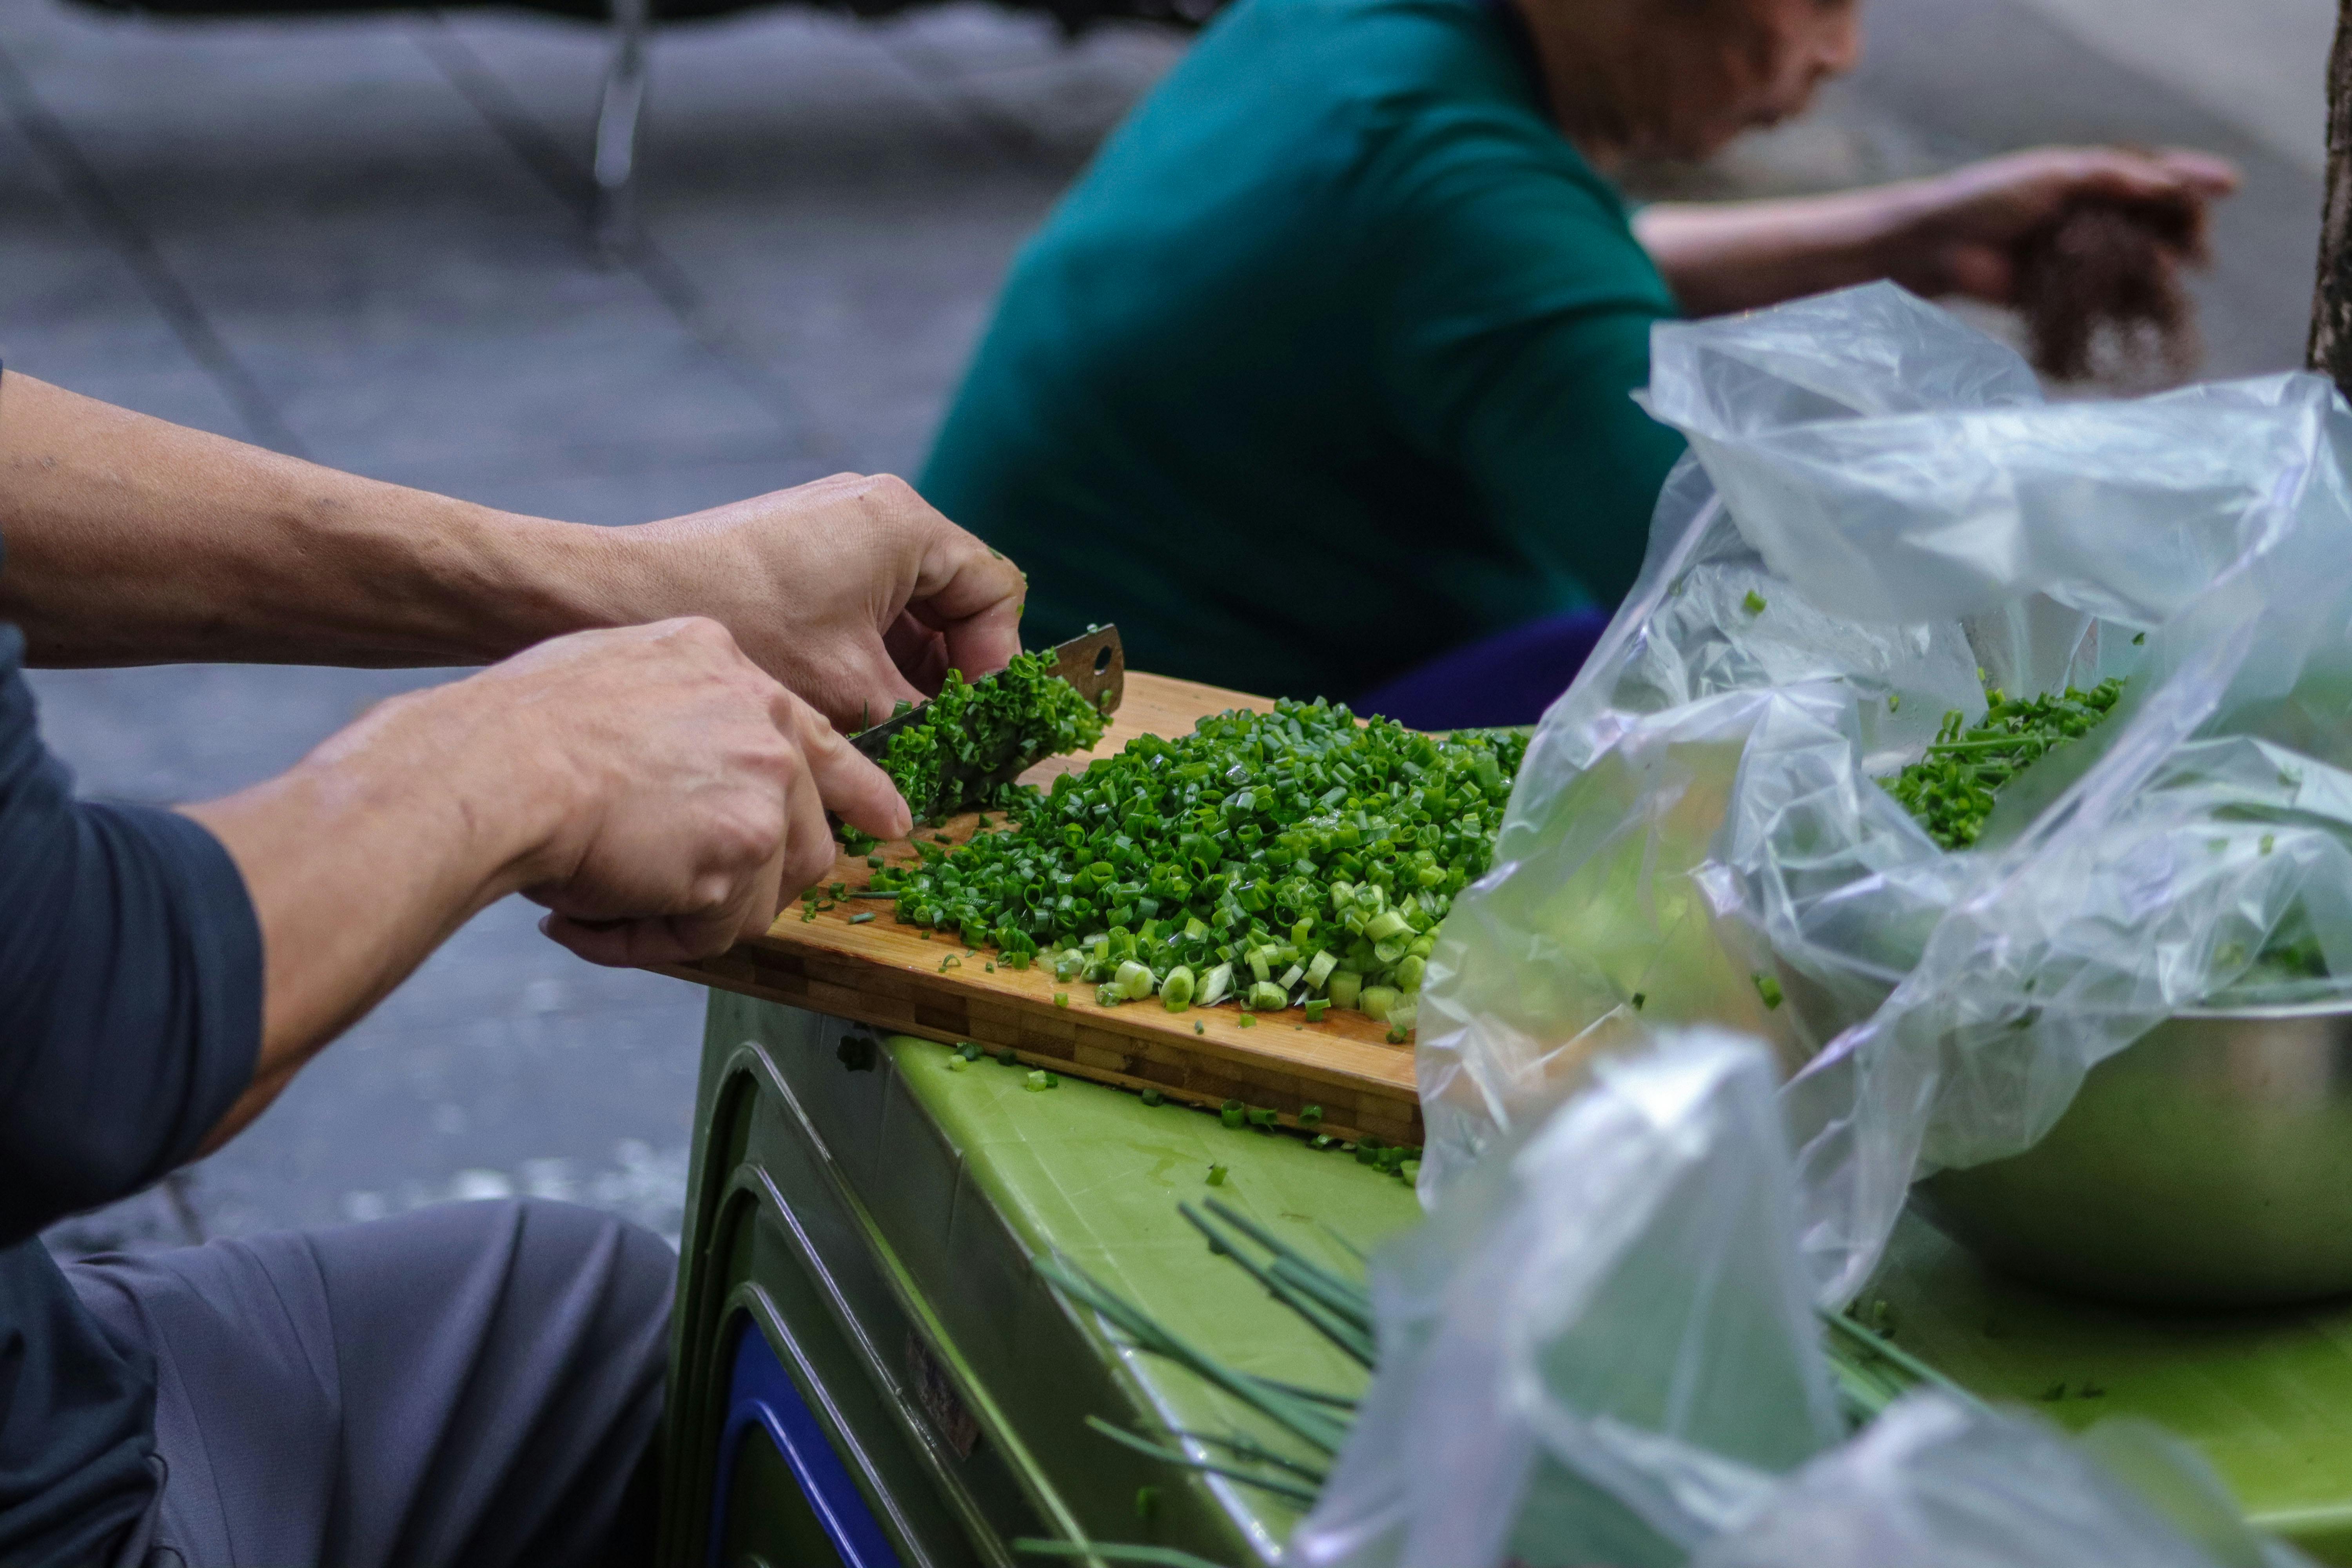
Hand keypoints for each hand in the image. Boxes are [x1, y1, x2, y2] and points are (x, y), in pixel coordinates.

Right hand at [438, 616, 908, 966]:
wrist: (493, 767)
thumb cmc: (517, 730)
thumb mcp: (613, 678)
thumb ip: (673, 719)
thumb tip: (683, 778)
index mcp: (731, 668)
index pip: (817, 738)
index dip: (857, 791)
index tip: (891, 822)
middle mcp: (764, 718)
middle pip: (802, 835)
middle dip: (742, 886)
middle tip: (663, 898)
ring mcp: (764, 781)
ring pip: (760, 894)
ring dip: (683, 917)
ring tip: (599, 903)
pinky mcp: (746, 847)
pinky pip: (716, 932)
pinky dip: (650, 942)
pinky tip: (586, 919)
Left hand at [602, 473, 1026, 732]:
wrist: (613, 595)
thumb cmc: (745, 629)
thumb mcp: (851, 689)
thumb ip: (921, 720)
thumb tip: (957, 757)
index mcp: (905, 523)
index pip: (994, 592)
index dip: (997, 663)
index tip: (979, 724)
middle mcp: (875, 511)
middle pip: (952, 601)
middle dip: (950, 676)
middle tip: (943, 742)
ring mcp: (831, 528)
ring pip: (903, 612)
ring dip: (905, 675)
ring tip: (893, 738)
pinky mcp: (792, 552)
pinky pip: (857, 609)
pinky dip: (864, 660)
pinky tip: (847, 713)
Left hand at [1878, 146, 2238, 304]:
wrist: (1934, 248)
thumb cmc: (1985, 198)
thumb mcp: (2054, 175)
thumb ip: (2112, 177)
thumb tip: (2170, 184)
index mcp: (2091, 180)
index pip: (2154, 179)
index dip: (2191, 183)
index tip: (2230, 186)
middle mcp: (2091, 218)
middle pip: (2154, 223)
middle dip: (2182, 234)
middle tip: (2199, 249)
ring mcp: (2079, 257)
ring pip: (2136, 264)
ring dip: (2160, 274)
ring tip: (2178, 279)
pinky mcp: (2062, 295)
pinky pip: (2104, 300)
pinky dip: (2127, 306)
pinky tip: (2149, 312)